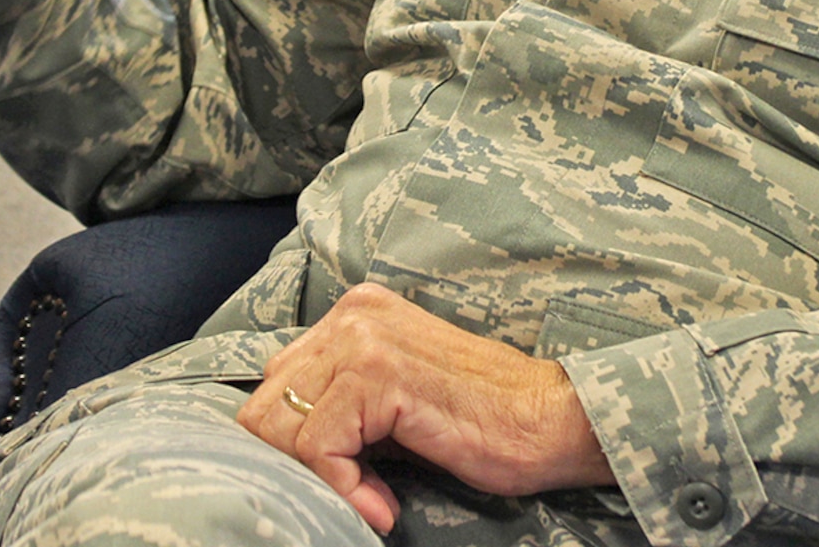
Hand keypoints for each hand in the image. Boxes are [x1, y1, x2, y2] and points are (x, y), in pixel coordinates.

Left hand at [235, 284, 612, 533]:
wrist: (552, 420)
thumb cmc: (483, 419)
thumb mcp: (396, 398)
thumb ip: (342, 400)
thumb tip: (282, 441)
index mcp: (355, 313)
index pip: (276, 383)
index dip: (297, 446)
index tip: (346, 480)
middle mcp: (352, 316)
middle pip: (266, 404)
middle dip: (297, 464)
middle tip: (354, 495)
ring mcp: (363, 341)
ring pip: (281, 426)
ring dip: (323, 480)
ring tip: (374, 501)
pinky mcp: (378, 377)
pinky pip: (319, 447)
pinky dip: (344, 489)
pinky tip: (383, 506)